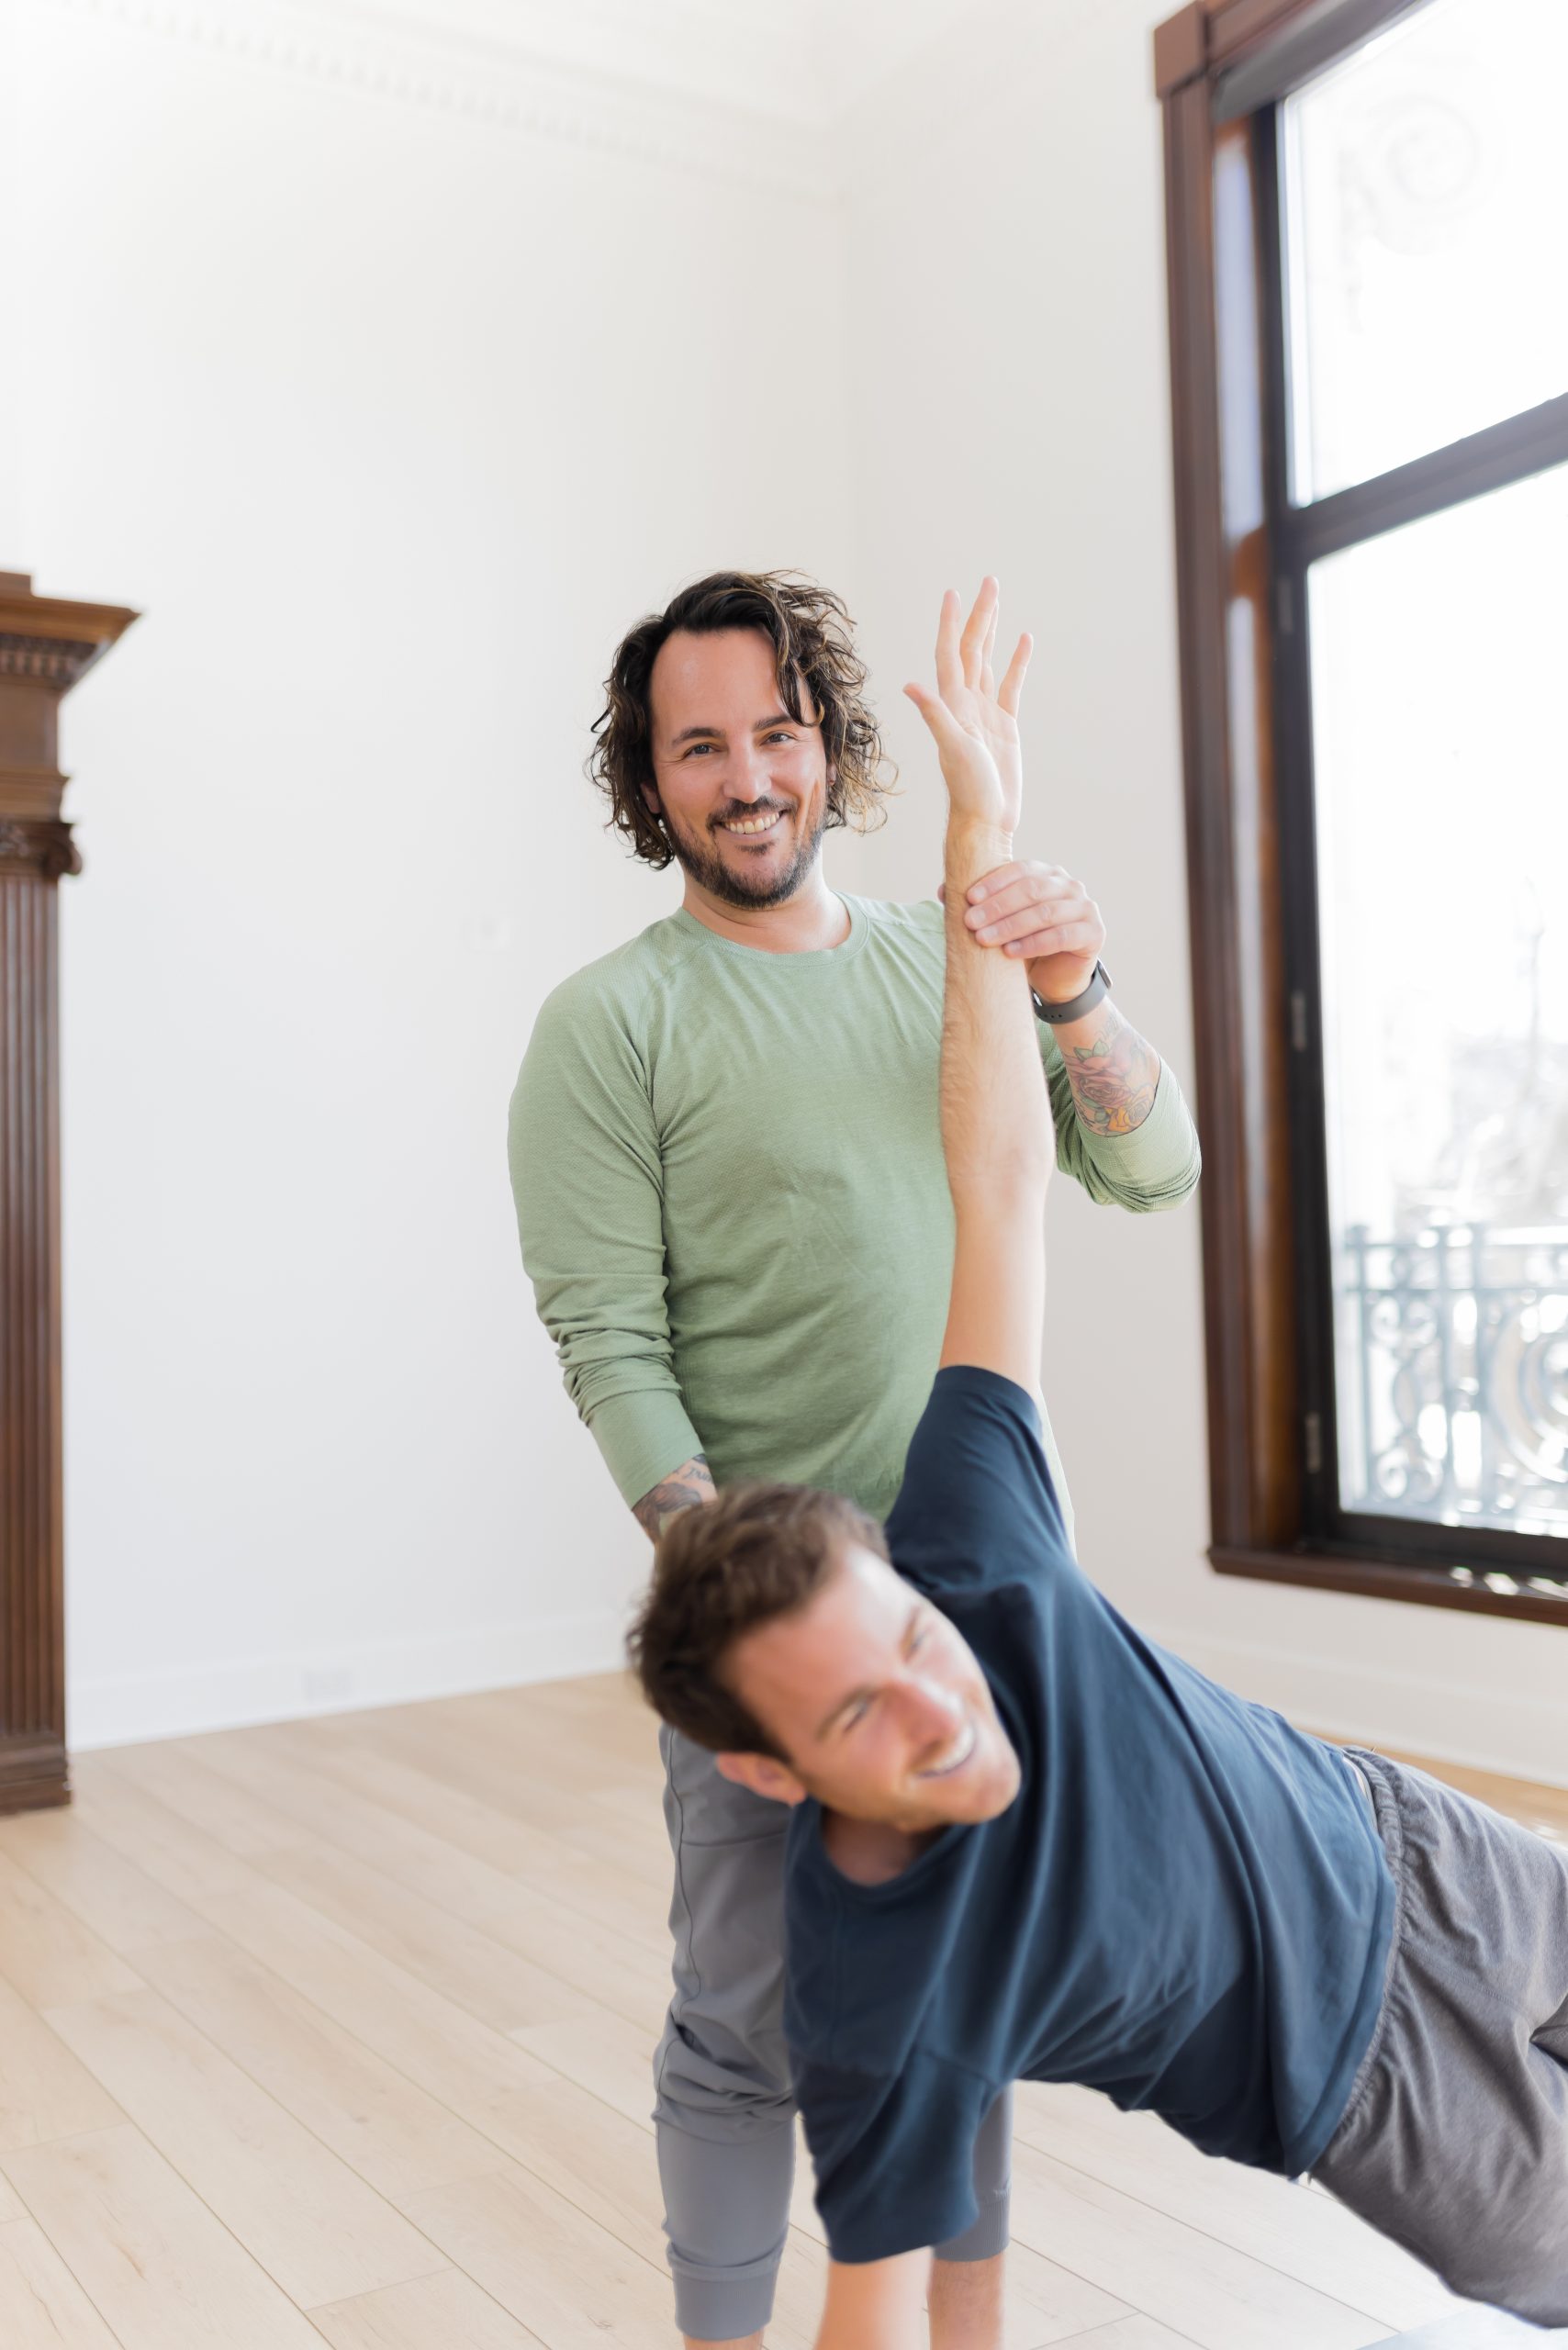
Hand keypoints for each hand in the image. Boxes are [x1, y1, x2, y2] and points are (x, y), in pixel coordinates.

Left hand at [905, 579, 1030, 834]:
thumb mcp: (952, 748)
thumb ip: (935, 715)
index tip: (954, 593)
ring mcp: (986, 712)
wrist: (986, 818)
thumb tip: (911, 686)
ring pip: (988, 661)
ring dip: (993, 630)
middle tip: (989, 581)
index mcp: (952, 704)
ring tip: (998, 600)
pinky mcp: (1005, 725)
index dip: (950, 623)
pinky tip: (1023, 641)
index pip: (949, 653)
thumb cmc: (968, 789)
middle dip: (979, 615)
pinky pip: (1011, 685)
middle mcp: (966, 703)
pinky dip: (1017, 662)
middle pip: (972, 648)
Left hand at [964, 859, 1104, 1004]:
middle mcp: (1070, 886)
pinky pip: (1061, 936)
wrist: (1056, 977)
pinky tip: (1010, 952)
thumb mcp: (1001, 922)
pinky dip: (1033, 943)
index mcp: (1048, 874)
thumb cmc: (1025, 943)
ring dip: (1010, 926)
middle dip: (997, 906)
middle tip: (970, 922)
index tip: (968, 898)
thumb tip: (943, 890)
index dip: (994, 882)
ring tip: (983, 939)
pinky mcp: (1094, 933)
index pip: (1021, 870)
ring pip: (1045, 913)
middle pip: (1032, 889)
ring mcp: (1085, 907)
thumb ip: (979, 904)